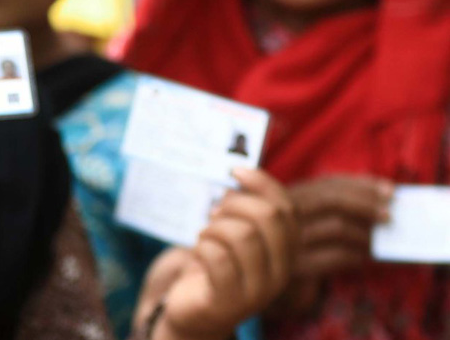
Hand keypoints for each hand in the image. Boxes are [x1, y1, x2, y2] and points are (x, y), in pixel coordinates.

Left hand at [138, 168, 297, 339]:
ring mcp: (258, 291)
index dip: (262, 184)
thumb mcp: (233, 233)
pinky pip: (217, 258)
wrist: (195, 312)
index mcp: (287, 253)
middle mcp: (281, 273)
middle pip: (269, 218)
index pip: (288, 210)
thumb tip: (240, 172)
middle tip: (214, 213)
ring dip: (214, 228)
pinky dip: (202, 248)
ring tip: (205, 237)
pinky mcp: (230, 302)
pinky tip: (198, 252)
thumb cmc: (214, 265)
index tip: (234, 171)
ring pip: (242, 235)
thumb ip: (244, 209)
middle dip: (235, 205)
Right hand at [277, 175, 390, 311]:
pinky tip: (364, 258)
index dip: (362, 184)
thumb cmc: (290, 246)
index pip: (328, 183)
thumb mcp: (303, 219)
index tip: (389, 189)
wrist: (262, 282)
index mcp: (283, 196)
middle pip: (331, 199)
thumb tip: (380, 194)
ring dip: (365, 234)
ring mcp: (288, 241)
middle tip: (390, 215)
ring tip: (378, 241)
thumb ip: (330, 205)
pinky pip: (338, 256)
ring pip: (337, 227)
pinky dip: (358, 256)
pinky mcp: (297, 268)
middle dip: (366, 204)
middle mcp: (281, 214)